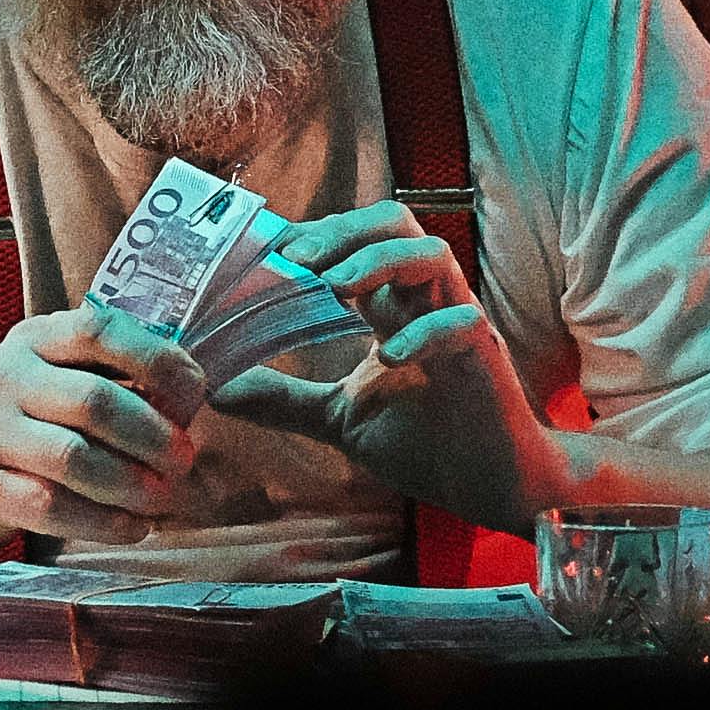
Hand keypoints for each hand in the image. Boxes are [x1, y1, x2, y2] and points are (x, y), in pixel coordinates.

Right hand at [0, 305, 206, 550]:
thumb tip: (188, 399)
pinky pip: (52, 507)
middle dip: (152, 435)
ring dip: (131, 484)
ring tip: (161, 500)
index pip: (101, 329)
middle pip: (95, 401)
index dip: (156, 359)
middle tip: (184, 460)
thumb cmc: (10, 422)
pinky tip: (132, 528)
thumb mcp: (46, 378)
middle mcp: (8, 378)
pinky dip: (103, 522)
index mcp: (34, 339)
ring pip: (74, 459)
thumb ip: (107, 377)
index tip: (193, 393)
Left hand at [220, 202, 560, 528]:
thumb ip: (283, 398)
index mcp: (391, 305)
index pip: (354, 240)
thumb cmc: (424, 441)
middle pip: (395, 224)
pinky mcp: (484, 357)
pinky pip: (461, 323)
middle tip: (296, 259)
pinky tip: (390, 358)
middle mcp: (424, 301)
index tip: (265, 252)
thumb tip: (218, 389)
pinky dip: (424, 333)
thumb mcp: (337, 416)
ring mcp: (458, 322)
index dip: (312, 235)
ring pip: (432, 255)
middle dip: (344, 231)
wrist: (490, 484)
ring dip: (381, 261)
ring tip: (337, 287)